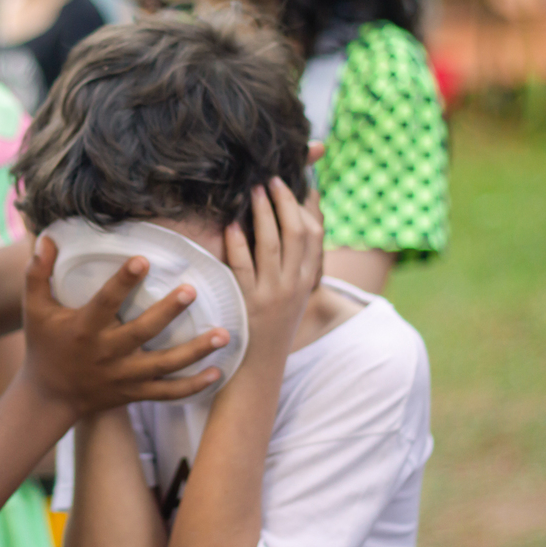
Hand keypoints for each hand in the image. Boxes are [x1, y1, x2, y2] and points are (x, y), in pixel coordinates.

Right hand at [21, 237, 225, 421]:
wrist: (49, 398)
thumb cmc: (44, 346)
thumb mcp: (34, 310)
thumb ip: (37, 274)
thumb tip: (46, 239)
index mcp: (84, 329)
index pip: (105, 301)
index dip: (123, 281)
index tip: (143, 259)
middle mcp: (107, 353)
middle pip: (142, 332)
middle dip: (168, 312)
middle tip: (192, 290)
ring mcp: (124, 376)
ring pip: (164, 365)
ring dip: (195, 351)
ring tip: (223, 334)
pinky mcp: (135, 393)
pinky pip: (168, 393)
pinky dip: (193, 386)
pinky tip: (218, 372)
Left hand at [224, 178, 323, 358]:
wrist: (258, 367)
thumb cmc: (271, 326)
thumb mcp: (292, 296)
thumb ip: (293, 264)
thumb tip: (290, 227)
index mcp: (306, 281)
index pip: (314, 236)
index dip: (303, 207)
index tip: (290, 184)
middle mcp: (294, 285)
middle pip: (296, 233)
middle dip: (284, 202)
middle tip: (270, 179)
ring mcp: (272, 294)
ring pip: (272, 244)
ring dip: (262, 214)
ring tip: (252, 191)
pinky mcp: (248, 303)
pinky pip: (243, 266)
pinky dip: (237, 243)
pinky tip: (230, 226)